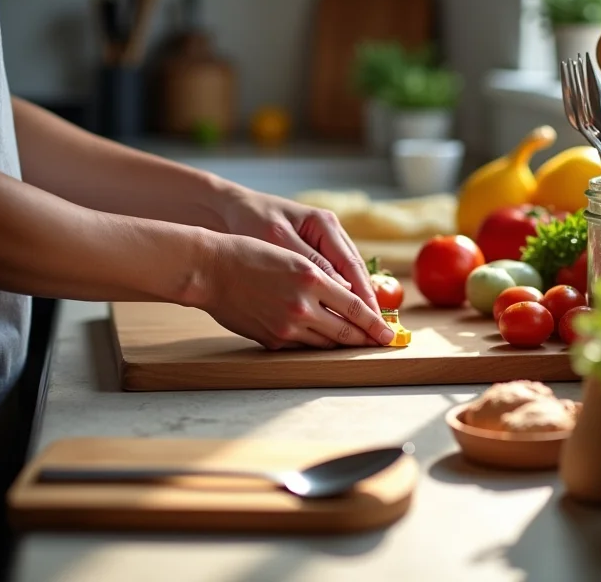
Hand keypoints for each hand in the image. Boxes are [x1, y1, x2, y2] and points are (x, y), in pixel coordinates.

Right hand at [202, 234, 393, 349]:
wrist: (211, 269)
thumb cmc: (250, 254)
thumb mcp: (293, 257)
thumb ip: (322, 278)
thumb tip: (347, 296)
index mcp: (311, 277)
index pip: (355, 307)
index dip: (375, 323)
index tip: (389, 333)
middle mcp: (302, 305)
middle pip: (346, 330)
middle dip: (366, 338)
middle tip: (381, 343)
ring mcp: (287, 325)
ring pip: (326, 342)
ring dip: (343, 343)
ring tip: (358, 343)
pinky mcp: (272, 339)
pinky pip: (303, 346)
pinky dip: (318, 344)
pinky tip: (325, 341)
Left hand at [219, 187, 380, 315]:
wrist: (228, 209)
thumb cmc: (250, 221)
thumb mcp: (278, 239)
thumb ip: (310, 262)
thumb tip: (342, 289)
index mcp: (324, 224)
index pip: (352, 264)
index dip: (365, 294)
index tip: (375, 319)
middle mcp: (330, 232)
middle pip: (356, 272)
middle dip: (367, 302)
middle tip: (379, 331)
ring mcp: (323, 241)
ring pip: (348, 275)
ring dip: (356, 301)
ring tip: (367, 329)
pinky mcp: (313, 252)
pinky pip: (333, 276)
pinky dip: (338, 295)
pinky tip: (342, 315)